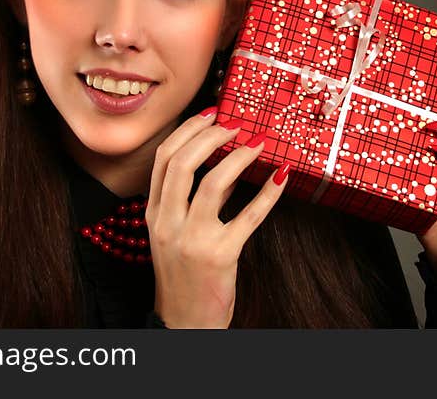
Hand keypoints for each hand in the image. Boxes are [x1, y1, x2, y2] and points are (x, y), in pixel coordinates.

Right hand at [145, 109, 288, 327]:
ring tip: (258, 143)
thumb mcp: (179, 232)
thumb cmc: (185, 273)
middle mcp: (168, 223)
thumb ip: (201, 198)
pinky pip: (248, 217)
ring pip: (211, 183)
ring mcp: (192, 240)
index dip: (188, 131)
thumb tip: (228, 162)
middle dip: (210, 135)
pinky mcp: (220, 255)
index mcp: (155, 213)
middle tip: (236, 123)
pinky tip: (281, 176)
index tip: (211, 113)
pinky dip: (268, 193)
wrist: (185, 322)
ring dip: (238, 157)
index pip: (164, 159)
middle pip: (181, 163)